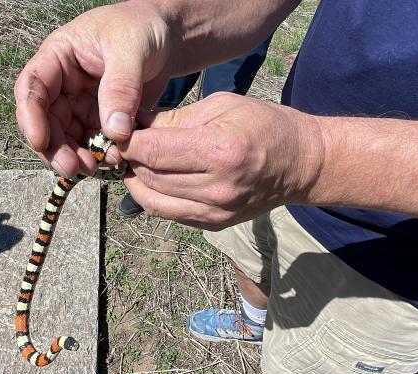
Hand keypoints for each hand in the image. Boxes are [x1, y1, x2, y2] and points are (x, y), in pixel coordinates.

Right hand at [14, 1, 174, 177]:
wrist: (168, 36)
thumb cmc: (143, 27)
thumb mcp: (131, 48)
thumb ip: (121, 87)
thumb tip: (114, 131)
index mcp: (57, 58)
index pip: (32, 88)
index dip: (31, 117)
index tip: (41, 142)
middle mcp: (62, 84)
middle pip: (46, 122)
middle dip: (56, 148)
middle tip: (74, 168)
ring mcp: (80, 103)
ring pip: (67, 138)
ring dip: (76, 156)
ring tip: (96, 168)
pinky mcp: (99, 119)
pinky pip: (92, 143)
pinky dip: (99, 155)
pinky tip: (115, 160)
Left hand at [120, 93, 324, 230]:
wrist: (301, 163)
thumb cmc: (263, 125)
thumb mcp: (220, 106)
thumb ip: (174, 119)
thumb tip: (133, 124)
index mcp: (219, 152)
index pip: (152, 151)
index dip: (127, 141)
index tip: (116, 131)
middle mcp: (216, 188)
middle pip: (148, 176)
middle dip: (128, 159)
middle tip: (120, 144)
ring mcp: (215, 211)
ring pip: (152, 200)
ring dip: (135, 180)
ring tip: (132, 161)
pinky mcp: (213, 224)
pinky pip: (168, 213)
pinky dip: (152, 196)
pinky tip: (152, 178)